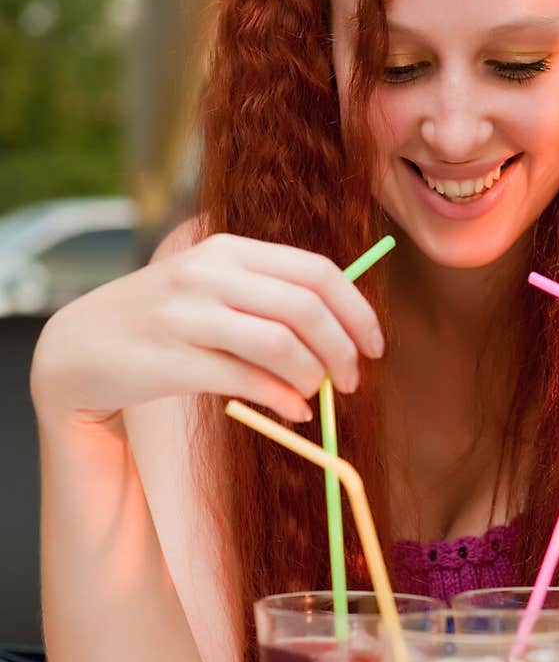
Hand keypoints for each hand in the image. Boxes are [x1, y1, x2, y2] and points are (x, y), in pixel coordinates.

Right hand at [30, 232, 384, 425]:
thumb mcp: (212, 290)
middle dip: (343, 349)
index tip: (374, 345)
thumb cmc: (163, 320)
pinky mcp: (172, 359)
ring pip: (280, 344)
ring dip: (313, 376)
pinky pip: (246, 380)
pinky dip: (282, 400)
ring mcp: (187, 315)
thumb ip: (270, 300)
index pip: (315, 271)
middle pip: (306, 308)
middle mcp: (208, 274)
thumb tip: (342, 335)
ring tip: (315, 395)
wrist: (81, 346)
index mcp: (228, 250)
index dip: (356, 310)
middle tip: (350, 380)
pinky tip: (292, 411)